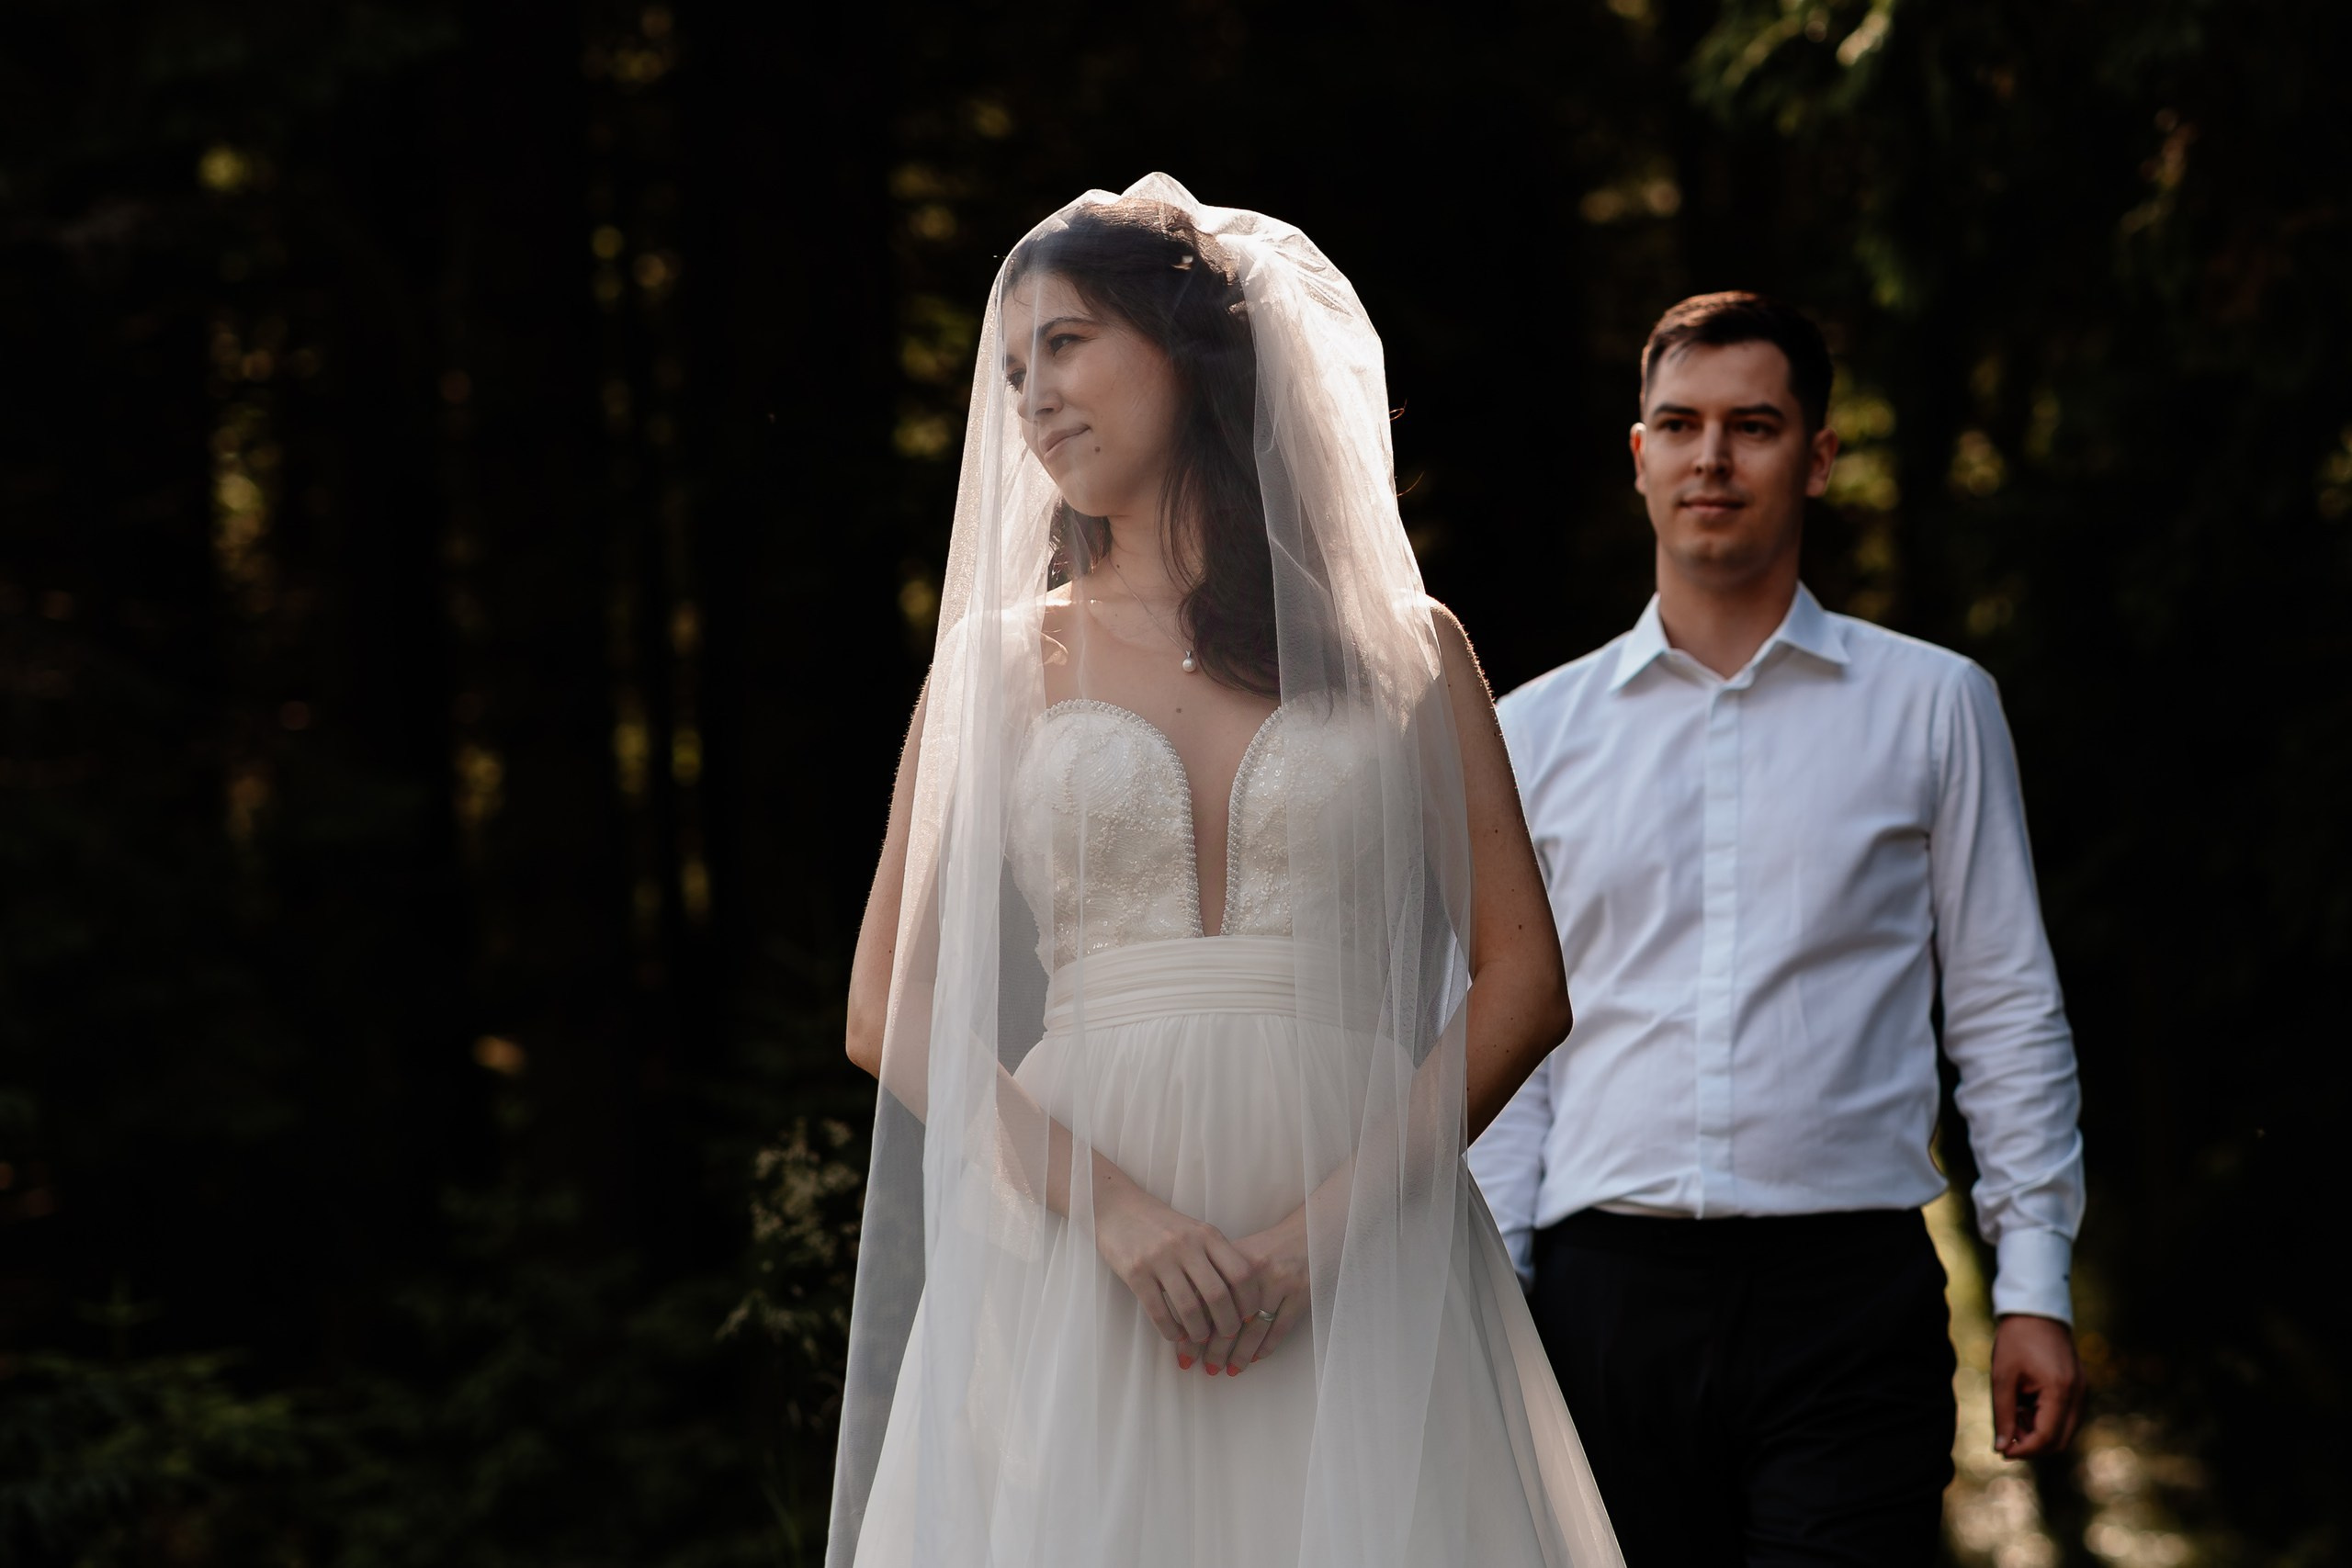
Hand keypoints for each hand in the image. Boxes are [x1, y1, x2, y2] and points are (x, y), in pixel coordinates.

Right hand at [1092, 1181, 1261, 1375]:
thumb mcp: (1195, 1232)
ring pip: (1189, 1308)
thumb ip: (1215, 1257)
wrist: (1119, 1209)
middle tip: (1227, 1336)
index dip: (1250, 1300)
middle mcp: (1186, 1245)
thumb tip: (1238, 1301)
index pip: (1241, 1272)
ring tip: (1200, 1339)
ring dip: (1198, 1332)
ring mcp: (1160, 1259)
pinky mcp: (1135, 1272)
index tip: (1249, 1316)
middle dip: (1227, 1323)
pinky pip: (1158, 1311)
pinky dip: (1170, 1330)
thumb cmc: (1163, 1226)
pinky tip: (1174, 1335)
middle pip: (1217, 1294)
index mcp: (1207, 1235)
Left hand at [1197, 1205, 1310, 1372]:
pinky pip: (1280, 1328)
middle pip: (1229, 1319)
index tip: (1185, 1353)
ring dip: (1240, 1354)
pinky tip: (1254, 1358)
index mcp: (1231, 1259)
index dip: (1195, 1330)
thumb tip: (1188, 1319)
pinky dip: (1266, 1347)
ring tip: (1229, 1370)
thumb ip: (1213, 1279)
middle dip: (1216, 1349)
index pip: (1206, 1302)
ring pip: (1254, 1329)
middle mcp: (1253, 1272)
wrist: (1306, 1233)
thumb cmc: (1265, 1248)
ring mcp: (1279, 1283)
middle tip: (1207, 1368)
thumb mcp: (1236, 1254)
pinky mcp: (1300, 1293)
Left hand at [1991, 1313, 2085, 1458]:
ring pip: (2064, 1431)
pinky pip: (2066, 1417)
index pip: (2047, 1438)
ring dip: (2039, 1432)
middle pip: (2059, 1441)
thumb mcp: (2003, 1377)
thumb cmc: (2016, 1340)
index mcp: (2060, 1391)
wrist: (2036, 1311)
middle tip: (2006, 1433)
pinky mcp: (2079, 1388)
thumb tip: (2002, 1448)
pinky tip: (2026, 1404)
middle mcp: (2078, 1395)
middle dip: (2032, 1445)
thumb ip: (2003, 1414)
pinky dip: (2046, 1420)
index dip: (2024, 1450)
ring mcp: (2082, 1392)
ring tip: (2015, 1411)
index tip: (2002, 1450)